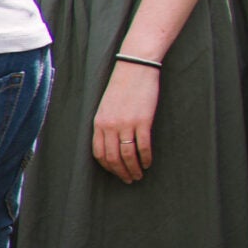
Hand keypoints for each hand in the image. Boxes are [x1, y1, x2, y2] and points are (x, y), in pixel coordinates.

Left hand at [92, 61, 159, 182]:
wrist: (135, 68)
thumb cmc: (121, 86)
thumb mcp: (106, 106)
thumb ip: (106, 124)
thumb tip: (110, 142)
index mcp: (98, 123)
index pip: (99, 153)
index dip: (107, 167)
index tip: (115, 173)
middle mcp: (110, 126)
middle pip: (113, 158)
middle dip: (121, 172)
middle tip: (129, 179)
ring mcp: (126, 124)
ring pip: (127, 155)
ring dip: (134, 169)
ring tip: (139, 175)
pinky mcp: (142, 121)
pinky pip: (143, 146)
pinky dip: (145, 158)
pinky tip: (148, 163)